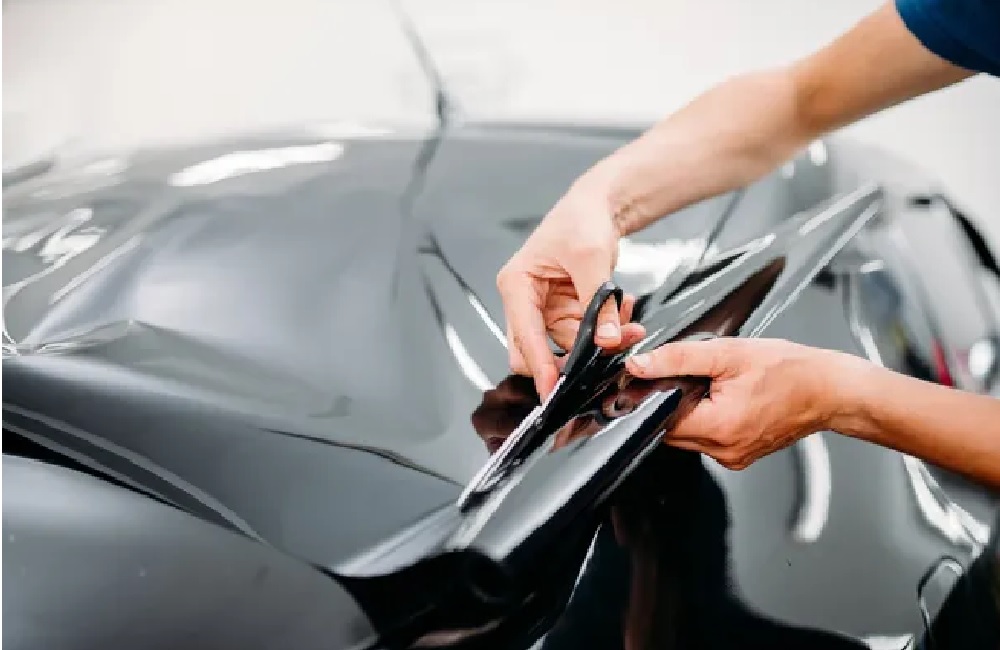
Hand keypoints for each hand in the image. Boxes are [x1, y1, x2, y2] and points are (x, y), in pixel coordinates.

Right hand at [497, 177, 645, 396]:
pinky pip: (583, 336)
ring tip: (627, 323)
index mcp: (517, 284)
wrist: (599, 207)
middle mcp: (525, 301)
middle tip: (606, 358)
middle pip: (536, 351)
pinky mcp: (565, 312)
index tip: (553, 389)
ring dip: (599, 342)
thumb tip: (606, 340)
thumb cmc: (581, 220)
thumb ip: (598, 302)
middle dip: (573, 358)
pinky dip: (605, 330)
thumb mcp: (591, 258)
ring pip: (567, 347)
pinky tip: (622, 310)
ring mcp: (546, 310)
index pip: (524, 335)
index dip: (540, 364)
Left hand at [625, 338, 846, 469]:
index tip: (657, 380)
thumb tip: (640, 365)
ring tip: (712, 388)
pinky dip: (706, 421)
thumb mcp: (727, 353)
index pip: (659, 421)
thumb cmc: (789, 370)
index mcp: (718, 427)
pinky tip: (724, 401)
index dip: (652, 399)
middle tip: (692, 379)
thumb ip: (678, 359)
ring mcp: (733, 458)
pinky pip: (707, 441)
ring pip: (687, 437)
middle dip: (672, 404)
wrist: (829, 390)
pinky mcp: (740, 457)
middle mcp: (724, 450)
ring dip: (689, 413)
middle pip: (670, 431)